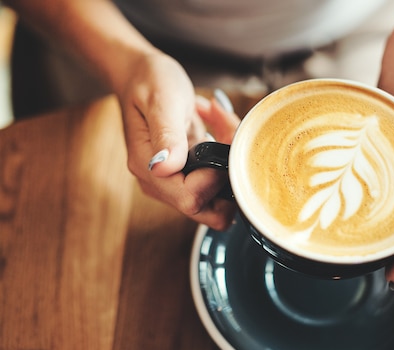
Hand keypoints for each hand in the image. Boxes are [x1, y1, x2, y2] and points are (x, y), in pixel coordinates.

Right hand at [117, 52, 239, 228]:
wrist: (141, 74)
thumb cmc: (149, 81)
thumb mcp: (160, 100)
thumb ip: (166, 134)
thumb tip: (166, 168)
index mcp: (149, 168)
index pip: (190, 198)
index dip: (214, 179)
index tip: (219, 144)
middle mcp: (160, 183)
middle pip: (209, 211)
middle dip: (230, 177)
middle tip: (229, 136)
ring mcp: (175, 182)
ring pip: (219, 198)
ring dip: (231, 166)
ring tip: (224, 126)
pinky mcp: (189, 175)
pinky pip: (219, 182)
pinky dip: (228, 158)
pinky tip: (220, 129)